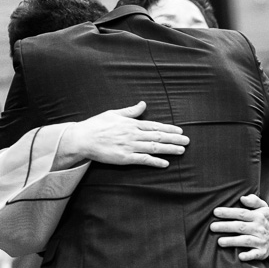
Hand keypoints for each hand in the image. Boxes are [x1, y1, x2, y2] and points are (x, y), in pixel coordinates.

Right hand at [57, 101, 188, 168]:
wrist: (81, 138)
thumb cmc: (96, 125)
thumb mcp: (114, 113)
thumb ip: (131, 111)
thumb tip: (143, 103)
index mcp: (131, 123)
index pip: (155, 126)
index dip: (169, 129)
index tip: (180, 131)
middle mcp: (133, 134)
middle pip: (158, 137)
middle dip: (174, 139)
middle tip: (187, 141)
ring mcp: (129, 146)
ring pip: (154, 148)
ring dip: (169, 149)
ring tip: (181, 150)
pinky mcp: (124, 158)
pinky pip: (143, 160)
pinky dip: (155, 162)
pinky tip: (165, 163)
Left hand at [210, 194, 268, 261]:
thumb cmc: (264, 220)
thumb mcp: (263, 208)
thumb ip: (254, 200)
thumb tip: (243, 198)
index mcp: (258, 216)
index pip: (242, 213)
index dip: (229, 212)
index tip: (215, 212)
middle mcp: (259, 228)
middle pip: (241, 227)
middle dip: (226, 226)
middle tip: (212, 227)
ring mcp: (261, 240)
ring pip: (246, 240)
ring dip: (233, 241)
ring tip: (219, 242)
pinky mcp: (262, 252)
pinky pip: (255, 254)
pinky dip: (248, 255)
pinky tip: (240, 256)